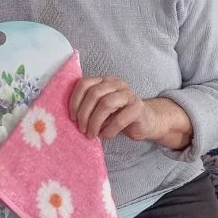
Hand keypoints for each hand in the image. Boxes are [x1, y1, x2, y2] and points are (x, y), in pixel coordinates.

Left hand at [69, 78, 192, 149]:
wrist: (146, 121)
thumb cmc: (119, 116)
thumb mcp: (101, 109)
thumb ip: (89, 107)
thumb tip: (71, 118)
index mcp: (104, 81)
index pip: (84, 83)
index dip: (75, 100)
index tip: (72, 117)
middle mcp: (116, 84)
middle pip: (94, 93)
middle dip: (84, 113)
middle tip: (81, 129)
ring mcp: (128, 94)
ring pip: (106, 104)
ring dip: (95, 122)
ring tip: (91, 134)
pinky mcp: (138, 108)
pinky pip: (120, 119)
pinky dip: (109, 130)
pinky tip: (105, 136)